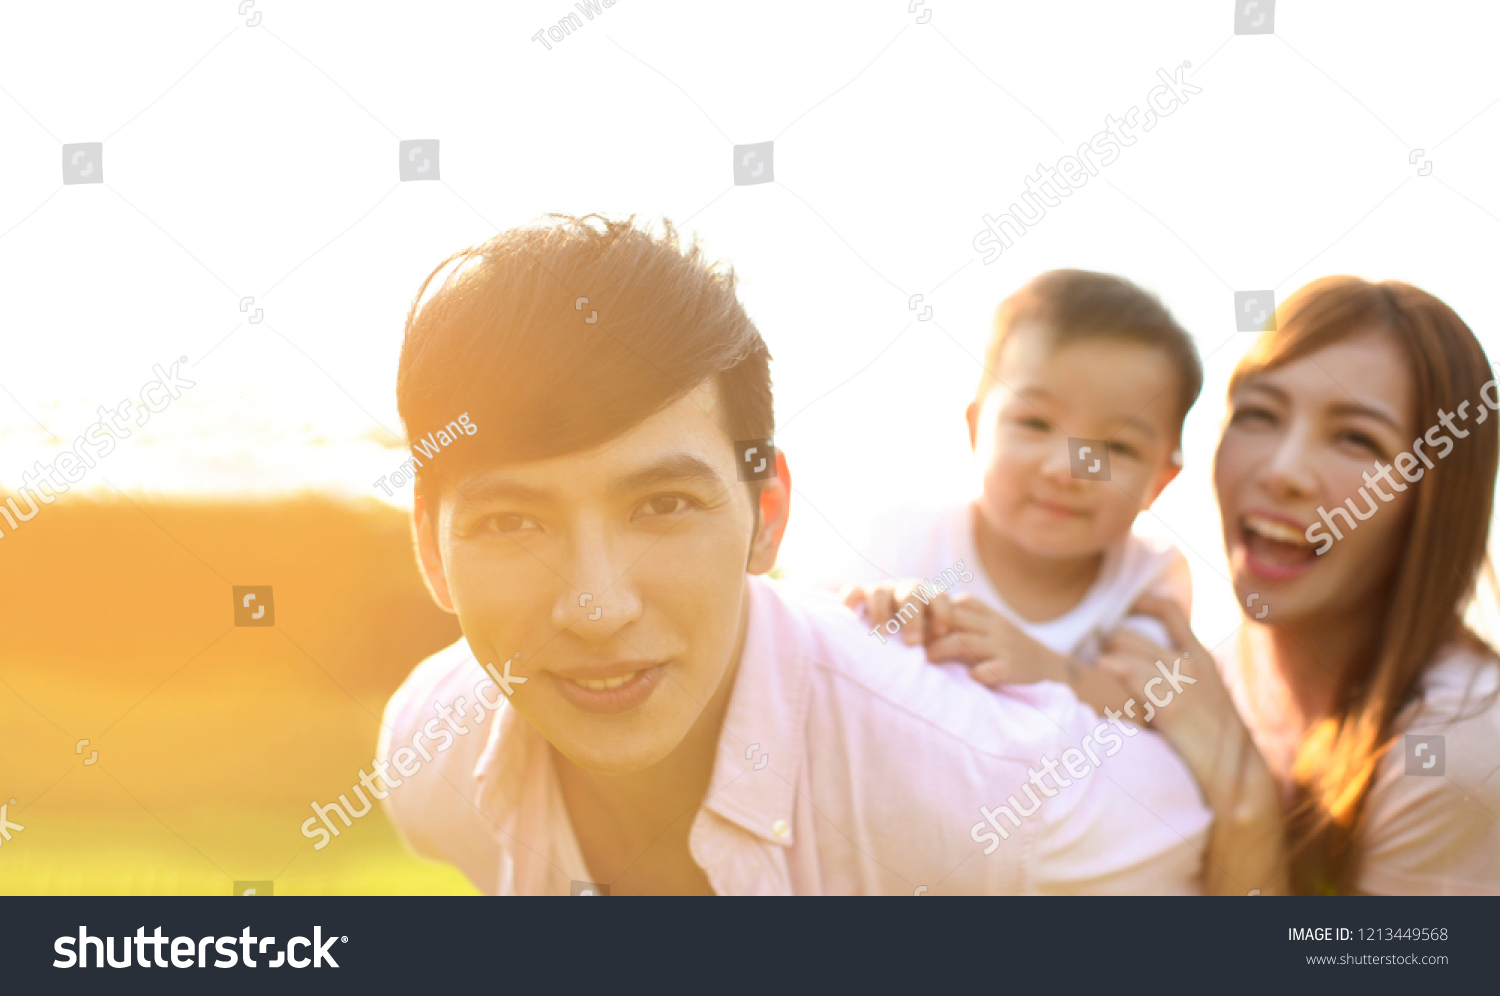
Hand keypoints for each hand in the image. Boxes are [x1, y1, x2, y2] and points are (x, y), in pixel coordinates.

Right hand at [842, 579, 953, 646]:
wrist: (892, 628)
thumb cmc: (919, 640)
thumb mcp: (934, 639)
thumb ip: (942, 643)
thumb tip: (954, 660)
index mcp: (928, 599)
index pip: (940, 597)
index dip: (942, 613)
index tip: (940, 634)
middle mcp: (905, 592)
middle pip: (910, 595)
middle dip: (912, 618)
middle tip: (912, 643)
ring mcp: (882, 592)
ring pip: (879, 592)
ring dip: (881, 612)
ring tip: (883, 634)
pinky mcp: (859, 595)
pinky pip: (852, 591)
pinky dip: (850, 600)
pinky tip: (850, 615)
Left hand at [923, 595, 1068, 685]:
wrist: (1049, 666)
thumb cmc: (1006, 646)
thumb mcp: (987, 626)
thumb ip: (959, 621)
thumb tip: (916, 625)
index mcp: (986, 612)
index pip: (950, 605)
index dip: (928, 616)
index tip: (910, 628)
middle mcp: (994, 625)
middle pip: (952, 619)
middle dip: (928, 631)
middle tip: (910, 644)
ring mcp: (1003, 646)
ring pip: (963, 642)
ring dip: (940, 650)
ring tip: (926, 660)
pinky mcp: (1012, 668)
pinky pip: (989, 669)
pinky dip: (976, 673)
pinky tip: (967, 678)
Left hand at [1096, 594, 1232, 734]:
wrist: (1239, 779)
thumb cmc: (1218, 747)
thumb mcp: (1207, 698)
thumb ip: (1182, 677)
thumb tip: (1145, 669)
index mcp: (1202, 657)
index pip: (1168, 609)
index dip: (1137, 605)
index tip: (1118, 615)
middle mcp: (1191, 661)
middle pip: (1128, 633)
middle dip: (1105, 647)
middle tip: (1095, 664)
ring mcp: (1181, 681)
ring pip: (1120, 647)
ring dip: (1101, 661)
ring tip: (1096, 681)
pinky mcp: (1169, 703)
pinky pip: (1123, 670)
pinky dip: (1105, 671)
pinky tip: (1098, 686)